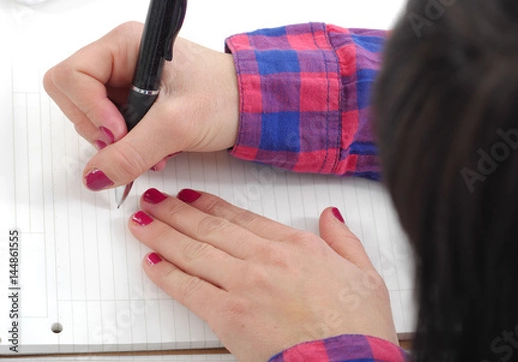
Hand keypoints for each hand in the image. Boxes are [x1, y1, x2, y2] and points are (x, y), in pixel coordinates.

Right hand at [43, 22, 239, 190]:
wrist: (254, 107)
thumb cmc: (227, 97)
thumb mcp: (176, 125)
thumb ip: (131, 152)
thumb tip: (95, 174)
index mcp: (125, 44)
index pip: (71, 75)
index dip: (88, 109)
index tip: (118, 132)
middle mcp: (121, 59)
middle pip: (74, 97)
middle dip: (99, 128)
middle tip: (132, 142)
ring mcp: (128, 82)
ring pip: (92, 117)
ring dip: (117, 142)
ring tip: (154, 148)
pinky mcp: (138, 102)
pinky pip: (113, 128)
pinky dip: (129, 145)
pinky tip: (156, 149)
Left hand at [128, 188, 397, 361]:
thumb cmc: (358, 328)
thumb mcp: (365, 274)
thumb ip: (344, 240)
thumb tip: (330, 215)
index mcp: (296, 245)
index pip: (241, 217)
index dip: (210, 205)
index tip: (192, 197)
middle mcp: (266, 259)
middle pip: (210, 228)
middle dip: (176, 211)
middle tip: (154, 198)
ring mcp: (245, 285)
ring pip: (194, 251)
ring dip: (163, 233)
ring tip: (143, 220)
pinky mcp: (230, 316)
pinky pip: (190, 289)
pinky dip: (167, 274)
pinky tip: (151, 263)